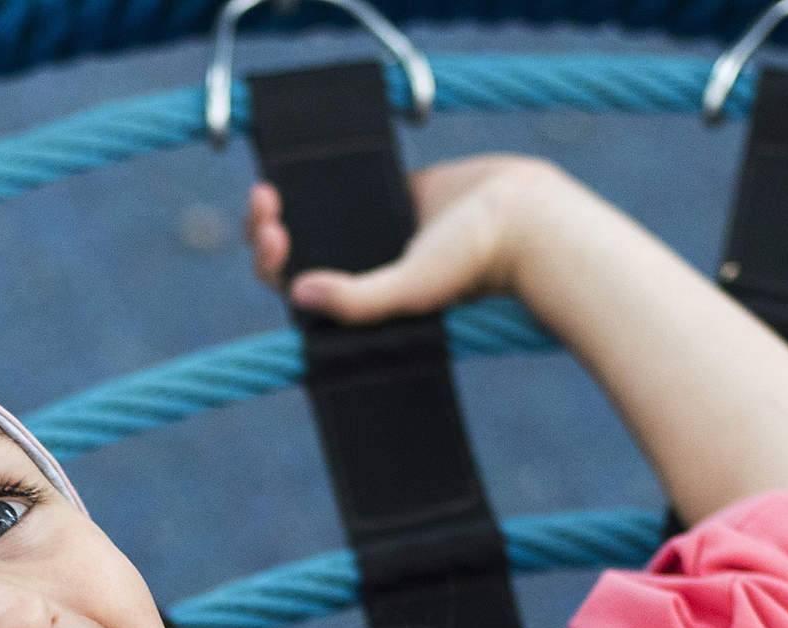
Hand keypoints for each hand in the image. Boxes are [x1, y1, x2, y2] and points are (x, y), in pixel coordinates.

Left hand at [245, 152, 562, 322]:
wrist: (522, 215)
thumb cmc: (472, 263)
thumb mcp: (410, 287)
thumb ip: (358, 299)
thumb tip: (298, 292)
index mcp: (357, 303)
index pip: (297, 290)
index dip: (271, 263)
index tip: (273, 234)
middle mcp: (359, 270)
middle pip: (296, 253)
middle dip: (266, 230)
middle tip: (264, 197)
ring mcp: (370, 233)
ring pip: (311, 220)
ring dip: (286, 203)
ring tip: (271, 186)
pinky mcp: (386, 196)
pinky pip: (340, 187)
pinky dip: (318, 177)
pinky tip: (300, 163)